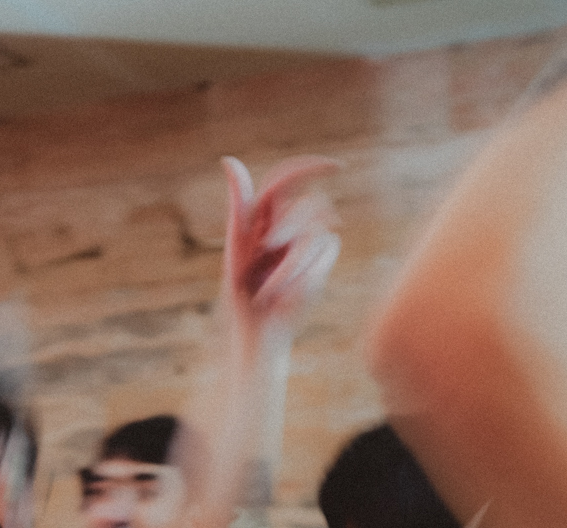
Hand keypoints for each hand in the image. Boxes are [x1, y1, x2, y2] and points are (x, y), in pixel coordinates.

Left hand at [221, 155, 341, 338]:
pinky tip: (294, 291)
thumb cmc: (242, 292)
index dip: (312, 168)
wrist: (260, 330)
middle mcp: (287, 225)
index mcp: (262, 216)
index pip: (288, 179)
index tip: (338, 168)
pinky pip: (326, 254)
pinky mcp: (322, 261)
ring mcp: (307, 242)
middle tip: (267, 248)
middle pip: (308, 205)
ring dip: (293, 263)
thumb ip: (240, 205)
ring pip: (318, 233)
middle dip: (289, 225)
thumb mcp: (238, 246)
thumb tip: (229, 159)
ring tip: (274, 289)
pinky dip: (308, 273)